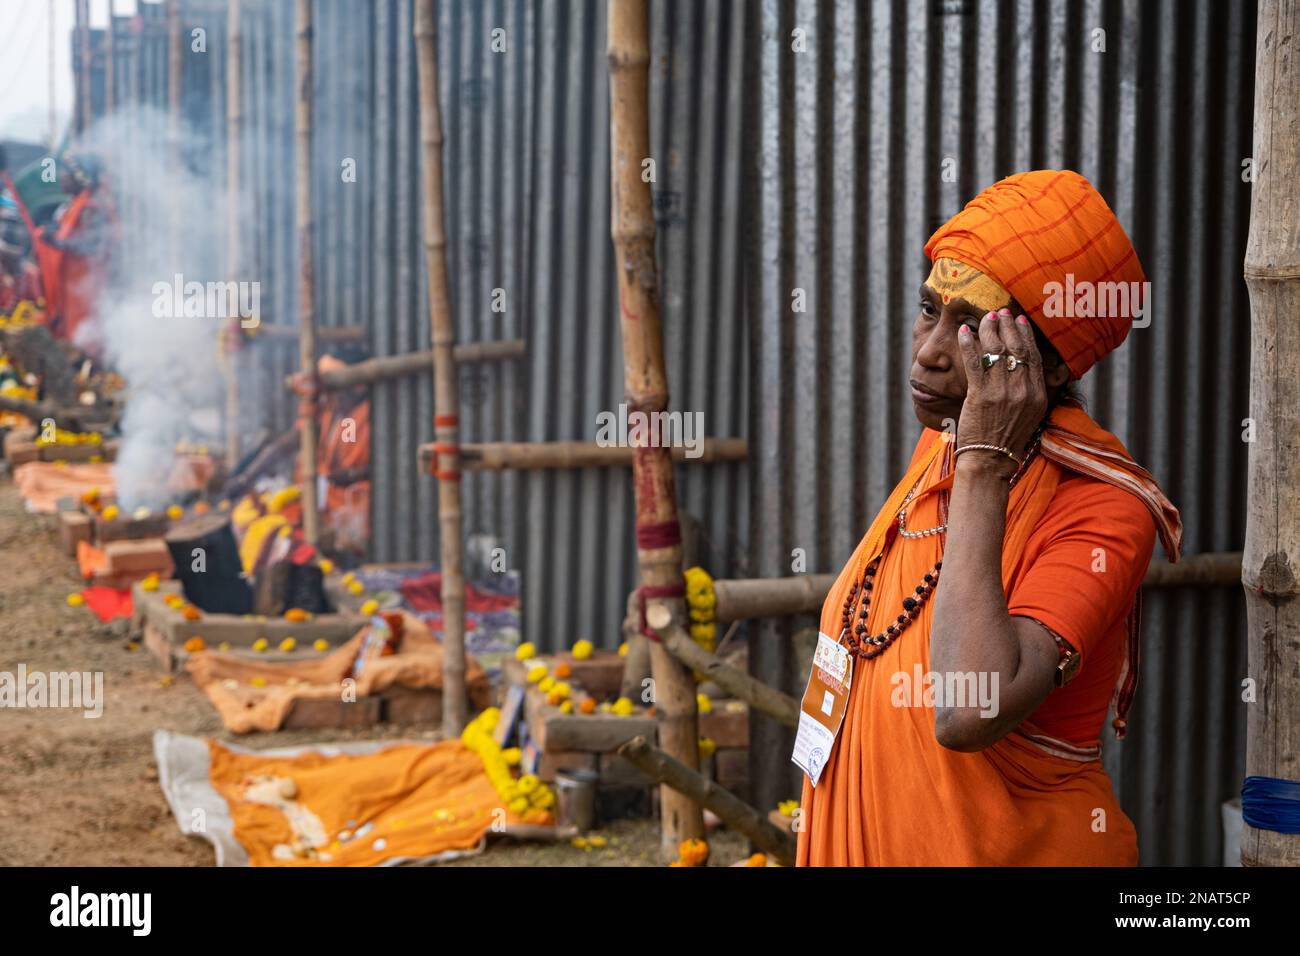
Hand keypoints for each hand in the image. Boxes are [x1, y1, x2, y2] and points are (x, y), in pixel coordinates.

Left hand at [954, 309, 1047, 476]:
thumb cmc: (1006, 440)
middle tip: (1000, 312)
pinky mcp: (980, 395)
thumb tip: (1022, 369)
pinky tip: (964, 331)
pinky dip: (969, 344)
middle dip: (1008, 326)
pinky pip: (974, 362)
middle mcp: (1022, 391)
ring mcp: (1001, 392)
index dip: (1026, 336)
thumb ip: (1028, 392)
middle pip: (1016, 349)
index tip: (1019, 321)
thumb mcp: (1029, 415)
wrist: (989, 461)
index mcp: (1037, 395)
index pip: (1034, 356)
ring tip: (985, 317)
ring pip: (996, 351)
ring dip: (989, 329)